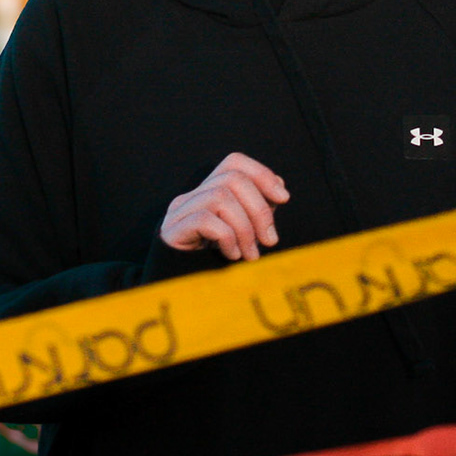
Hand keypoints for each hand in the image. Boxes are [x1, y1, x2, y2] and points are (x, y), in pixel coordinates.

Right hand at [160, 153, 289, 260]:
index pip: (234, 163)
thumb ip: (256, 212)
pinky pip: (205, 220)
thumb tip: (279, 192)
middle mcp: (191, 196)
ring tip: (250, 254)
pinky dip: (227, 237)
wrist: (177, 292)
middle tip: (269, 240)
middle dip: (259, 209)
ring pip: (221, 197)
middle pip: (232, 178)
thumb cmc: (212, 264)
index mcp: (207, 193)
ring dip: (245, 228)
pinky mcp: (172, 231)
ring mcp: (179, 212)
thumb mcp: (241, 235)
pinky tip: (231, 255)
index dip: (262, 174)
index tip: (283, 199)